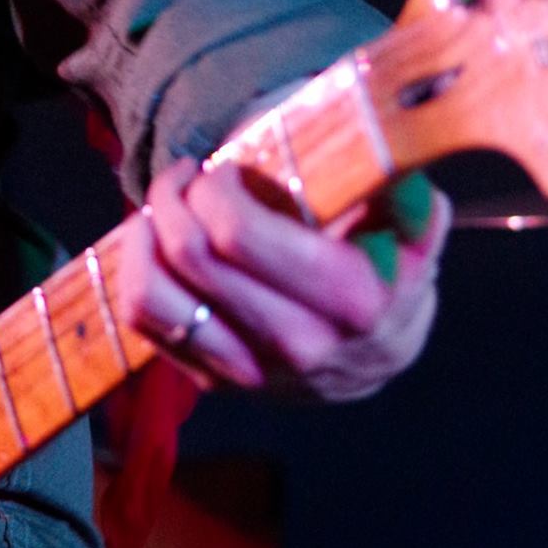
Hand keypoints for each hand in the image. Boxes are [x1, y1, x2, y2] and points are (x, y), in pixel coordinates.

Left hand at [115, 158, 449, 400]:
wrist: (378, 350)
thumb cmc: (386, 265)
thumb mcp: (411, 228)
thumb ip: (405, 198)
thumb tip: (399, 177)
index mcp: (349, 299)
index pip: (238, 233)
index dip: (216, 185)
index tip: (227, 166)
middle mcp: (299, 345)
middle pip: (191, 253)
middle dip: (175, 192)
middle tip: (189, 172)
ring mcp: (254, 371)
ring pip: (152, 296)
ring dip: (144, 232)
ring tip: (166, 204)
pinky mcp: (217, 380)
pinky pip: (145, 323)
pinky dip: (135, 269)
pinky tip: (154, 239)